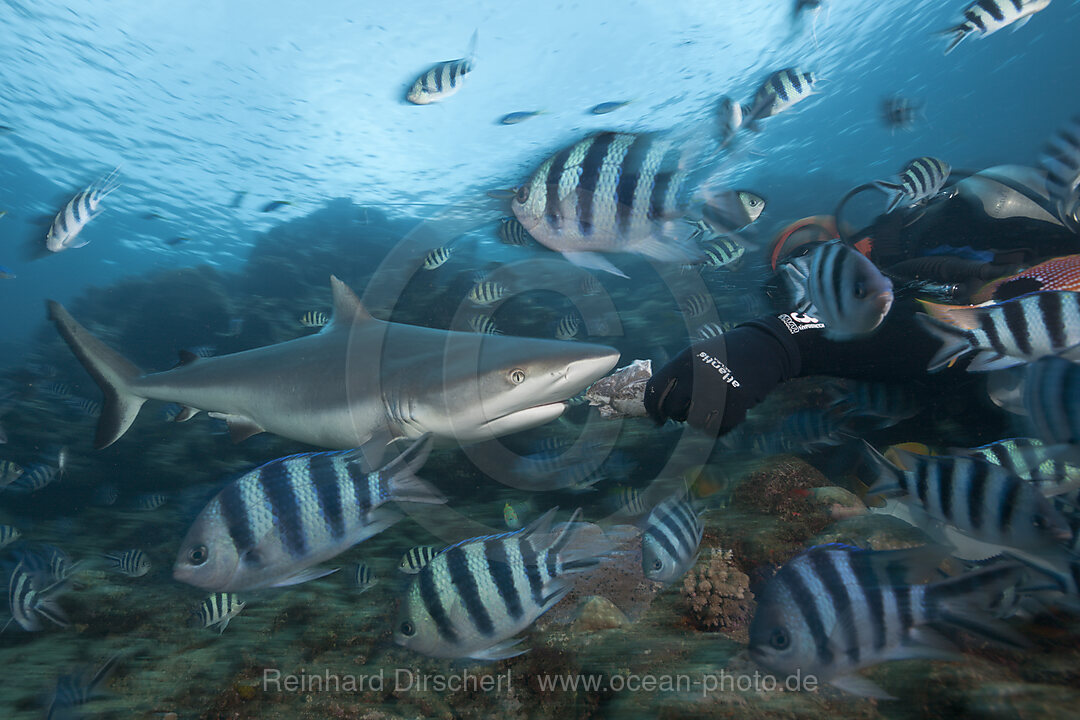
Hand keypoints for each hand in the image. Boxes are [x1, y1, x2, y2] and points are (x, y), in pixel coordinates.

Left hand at [644, 321, 798, 435]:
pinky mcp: (736, 402)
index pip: (655, 389)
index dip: (653, 409)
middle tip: (690, 410)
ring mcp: (717, 388)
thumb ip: (677, 376)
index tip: (658, 419)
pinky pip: (718, 427)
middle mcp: (697, 374)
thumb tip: (657, 405)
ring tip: (714, 405)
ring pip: (694, 421)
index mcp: (683, 360)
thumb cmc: (725, 355)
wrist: (764, 347)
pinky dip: (722, 424)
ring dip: (701, 420)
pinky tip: (730, 409)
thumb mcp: (696, 356)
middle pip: (673, 408)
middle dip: (679, 414)